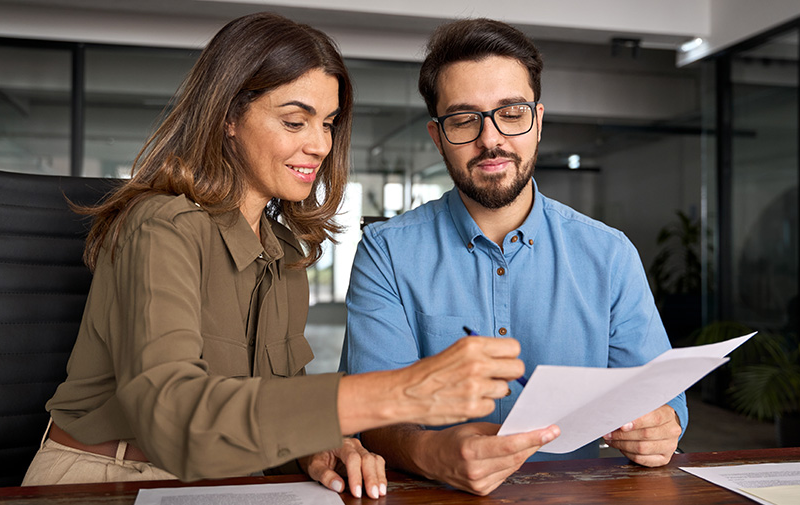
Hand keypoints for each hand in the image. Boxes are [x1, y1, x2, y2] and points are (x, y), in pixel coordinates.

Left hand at [298, 438, 385, 498]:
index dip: (355, 475)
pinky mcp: (367, 456)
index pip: (352, 458)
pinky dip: (381, 475)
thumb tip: (339, 486)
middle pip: (367, 458)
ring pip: (375, 460)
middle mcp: (354, 445)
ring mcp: (362, 450)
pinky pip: (378, 463)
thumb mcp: (315, 467)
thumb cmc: (318, 458)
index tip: (356, 491)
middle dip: (371, 478)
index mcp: (341, 444)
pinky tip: (381, 486)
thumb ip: (325, 475)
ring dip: (379, 477)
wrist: (321, 451)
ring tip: (380, 492)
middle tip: (373, 494)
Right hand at [337, 336, 523, 434]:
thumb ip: (482, 353)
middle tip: (494, 377)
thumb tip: (508, 360)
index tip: (501, 362)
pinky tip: (467, 401)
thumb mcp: (456, 350)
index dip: (508, 356)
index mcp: (473, 345)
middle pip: (517, 368)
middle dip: (508, 374)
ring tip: (474, 389)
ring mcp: (476, 386)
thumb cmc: (430, 371)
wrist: (405, 392)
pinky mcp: (473, 406)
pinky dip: (482, 405)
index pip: (514, 347)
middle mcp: (477, 363)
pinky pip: (492, 406)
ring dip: (493, 391)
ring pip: (505, 389)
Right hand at [416, 422, 559, 495]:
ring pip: (513, 467)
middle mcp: (474, 470)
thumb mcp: (473, 427)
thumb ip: (498, 430)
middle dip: (534, 444)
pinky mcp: (481, 490)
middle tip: (548, 432)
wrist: (431, 458)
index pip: (510, 445)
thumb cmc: (451, 439)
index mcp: (470, 450)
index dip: (533, 438)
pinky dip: (512, 463)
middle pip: (515, 457)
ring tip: (532, 440)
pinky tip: (513, 454)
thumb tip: (524, 428)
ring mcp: (478, 483)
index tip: (550, 431)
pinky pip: (505, 474)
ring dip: (525, 453)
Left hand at [602, 405, 680, 466]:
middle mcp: (671, 431)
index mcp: (668, 414)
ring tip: (612, 439)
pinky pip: (642, 459)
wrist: (663, 425)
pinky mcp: (664, 458)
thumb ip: (633, 410)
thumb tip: (616, 417)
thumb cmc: (650, 415)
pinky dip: (628, 454)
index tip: (622, 425)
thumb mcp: (644, 407)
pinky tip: (621, 447)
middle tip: (609, 432)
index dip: (637, 422)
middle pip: (645, 434)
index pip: (654, 418)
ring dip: (622, 445)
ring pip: (642, 448)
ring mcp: (669, 446)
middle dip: (622, 434)